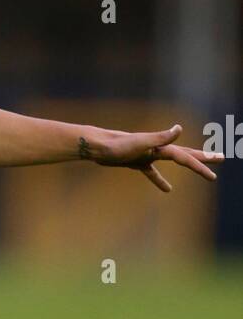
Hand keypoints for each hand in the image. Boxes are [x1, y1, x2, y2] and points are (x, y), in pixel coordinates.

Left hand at [80, 124, 223, 192]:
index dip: (199, 166)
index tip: (213, 175)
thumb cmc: (116, 145)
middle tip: (221, 158)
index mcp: (160, 147)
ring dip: (188, 166)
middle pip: (184, 155)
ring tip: (203, 171)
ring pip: (172, 162)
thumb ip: (160, 137)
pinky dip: (160, 180)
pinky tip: (168, 190)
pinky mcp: (137, 161)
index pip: (184, 157)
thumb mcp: (139, 142)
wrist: (96, 146)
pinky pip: (152, 172)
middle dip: (203, 158)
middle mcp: (156, 149)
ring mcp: (148, 155)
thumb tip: (180, 128)